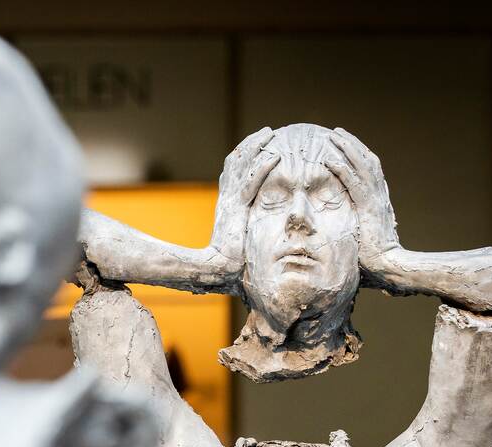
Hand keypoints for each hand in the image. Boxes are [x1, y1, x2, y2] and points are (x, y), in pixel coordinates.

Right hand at [209, 127, 280, 267]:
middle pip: (235, 161)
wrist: (216, 269)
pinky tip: (275, 156)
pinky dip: (262, 168)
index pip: (233, 170)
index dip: (244, 154)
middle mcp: (226, 197)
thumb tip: (266, 225)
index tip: (259, 142)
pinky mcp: (236, 210)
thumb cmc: (231, 261)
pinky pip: (251, 184)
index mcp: (227, 202)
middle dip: (250, 144)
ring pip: (241, 166)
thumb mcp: (242, 236)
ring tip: (270, 133)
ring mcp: (230, 202)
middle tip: (267, 131)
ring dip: (255, 147)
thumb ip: (250, 224)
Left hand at [325, 128, 399, 269]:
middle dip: (352, 144)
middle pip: (368, 161)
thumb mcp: (359, 237)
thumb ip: (351, 227)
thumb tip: (335, 230)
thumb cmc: (373, 261)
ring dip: (348, 149)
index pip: (369, 170)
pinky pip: (354, 184)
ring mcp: (376, 201)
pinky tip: (329, 160)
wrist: (389, 269)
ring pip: (363, 166)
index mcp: (377, 201)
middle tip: (336, 131)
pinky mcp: (369, 209)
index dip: (357, 155)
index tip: (343, 144)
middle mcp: (379, 196)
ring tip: (333, 135)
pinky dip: (343, 170)